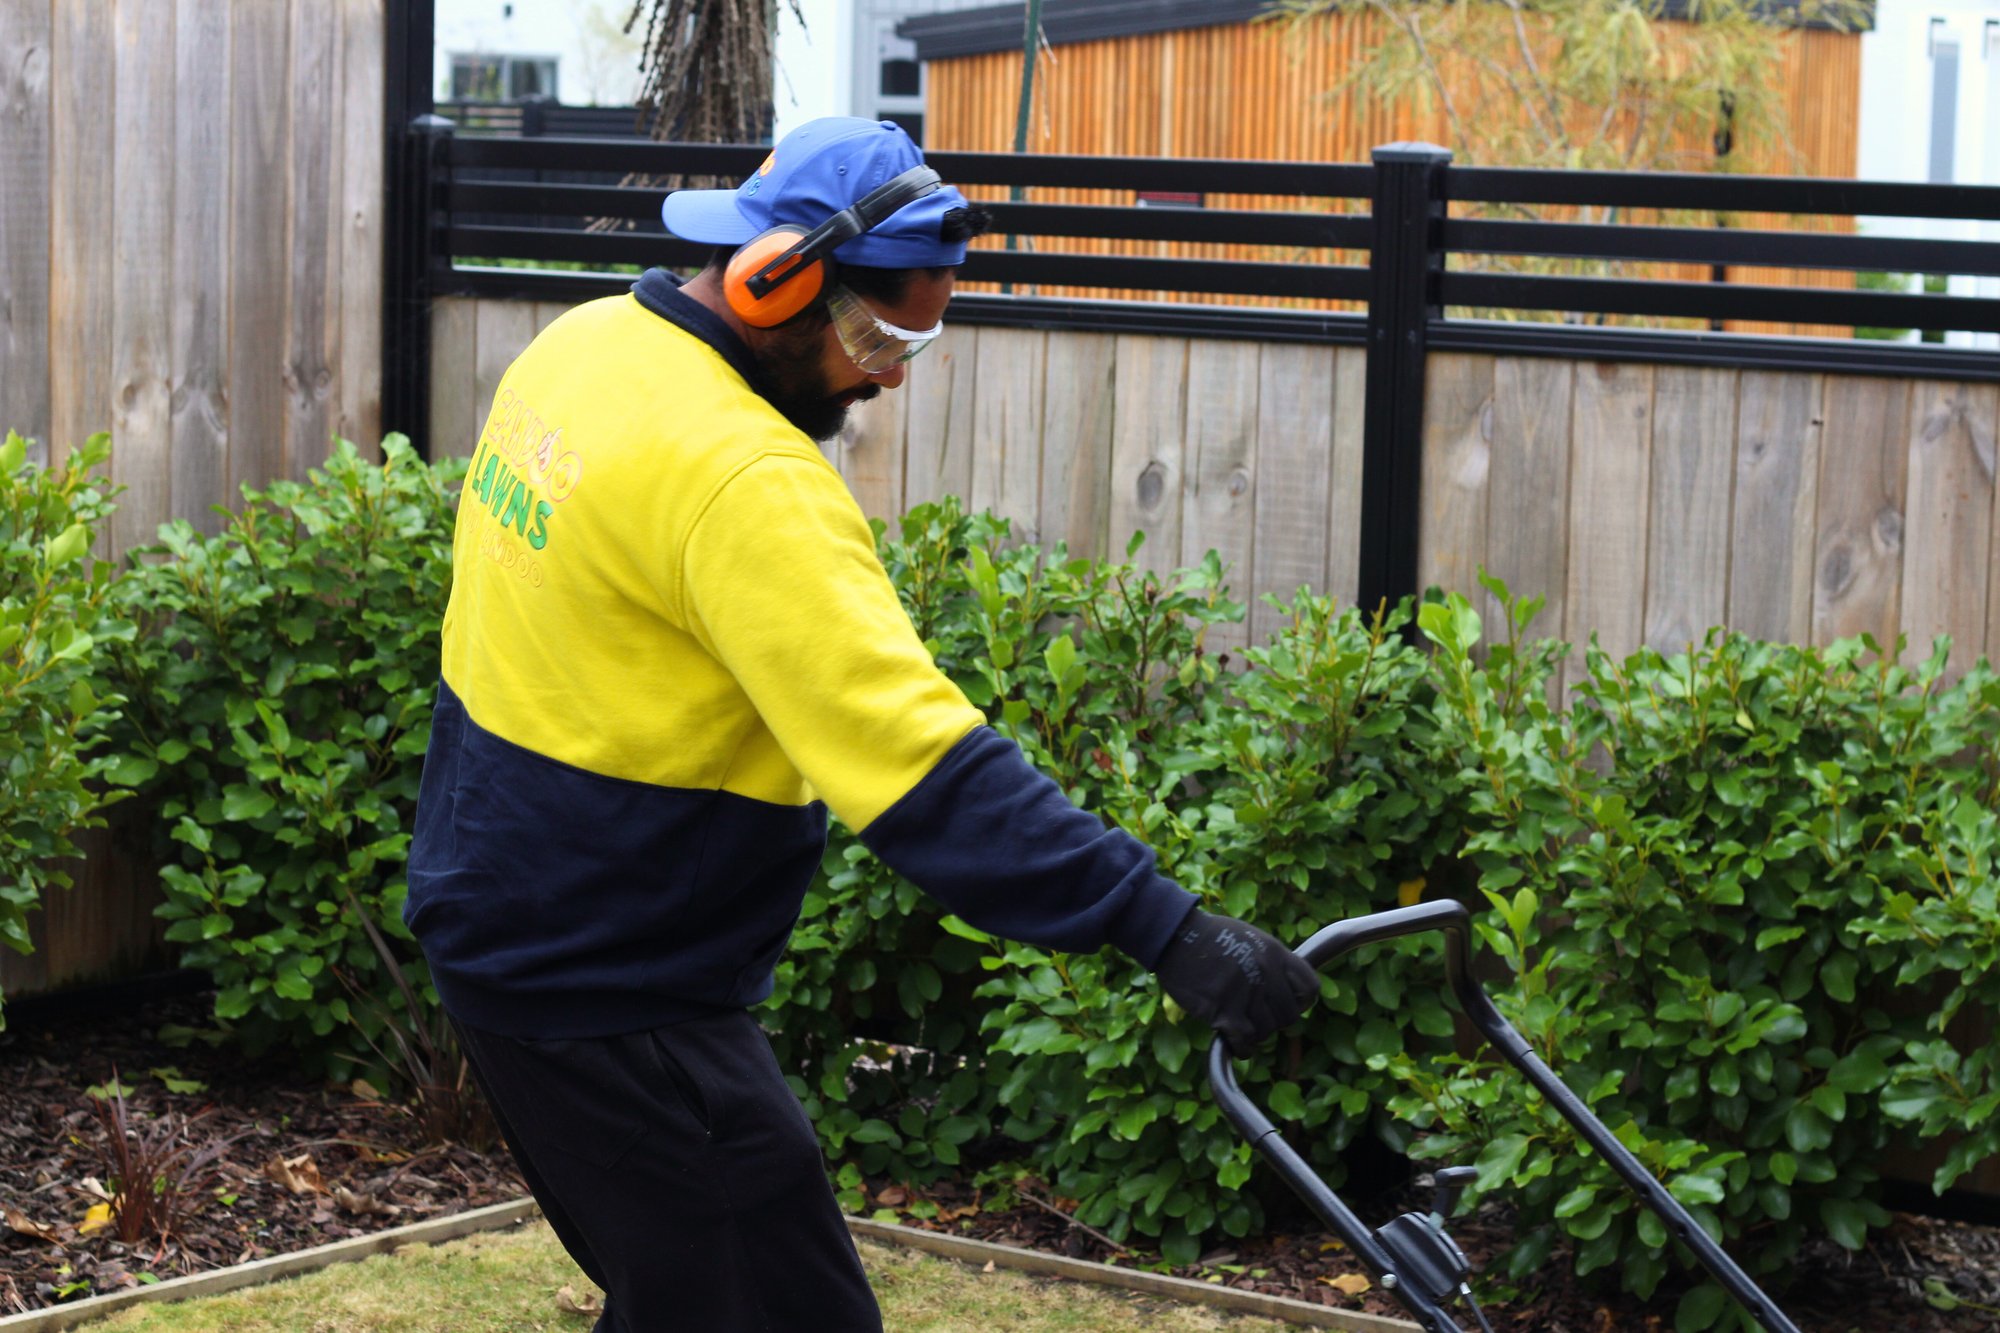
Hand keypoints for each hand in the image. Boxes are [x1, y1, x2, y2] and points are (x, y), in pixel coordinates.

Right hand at [1154, 908, 1317, 1052]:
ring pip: (1266, 1031)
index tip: (1288, 1004)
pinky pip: (1245, 1041)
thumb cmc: (1208, 936)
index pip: (1310, 988)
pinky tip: (1234, 1042)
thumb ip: (1268, 961)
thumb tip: (1280, 987)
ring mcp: (1245, 992)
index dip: (1302, 1001)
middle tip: (1256, 1016)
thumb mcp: (1250, 938)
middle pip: (1288, 1016)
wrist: (1175, 935)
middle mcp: (1265, 972)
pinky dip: (1242, 1048)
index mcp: (1274, 952)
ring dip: (1254, 1033)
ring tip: (1240, 1026)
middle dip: (1275, 1020)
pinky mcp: (1224, 1010)